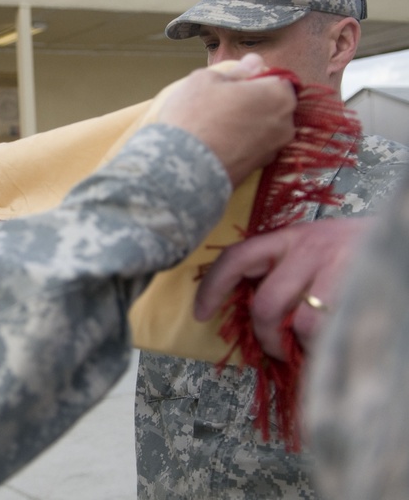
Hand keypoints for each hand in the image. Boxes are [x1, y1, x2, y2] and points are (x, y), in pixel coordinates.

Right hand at [157, 54, 296, 186]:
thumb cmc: (194, 115)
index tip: (233, 85)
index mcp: (279, 95)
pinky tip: (218, 144)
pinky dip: (241, 145)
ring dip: (248, 125)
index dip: (255, 80)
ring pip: (263, 129)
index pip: (276, 79)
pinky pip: (253, 149)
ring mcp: (274, 150)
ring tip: (217, 127)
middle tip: (223, 105)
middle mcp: (285, 123)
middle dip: (254, 103)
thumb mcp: (206, 79)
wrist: (182, 166)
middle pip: (272, 105)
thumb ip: (236, 70)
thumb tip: (254, 62)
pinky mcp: (259, 170)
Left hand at [194, 217, 373, 359]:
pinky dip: (330, 349)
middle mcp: (310, 248)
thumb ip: (286, 271)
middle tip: (277, 351)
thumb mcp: (316, 249)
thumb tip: (256, 314)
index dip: (213, 286)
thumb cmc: (358, 251)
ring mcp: (338, 268)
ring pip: (303, 324)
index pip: (237, 257)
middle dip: (266, 338)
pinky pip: (336, 332)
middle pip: (266, 304)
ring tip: (314, 349)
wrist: (404, 237)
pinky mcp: (363, 288)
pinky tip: (338, 343)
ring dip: (304, 348)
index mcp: (290, 238)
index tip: (200, 313)